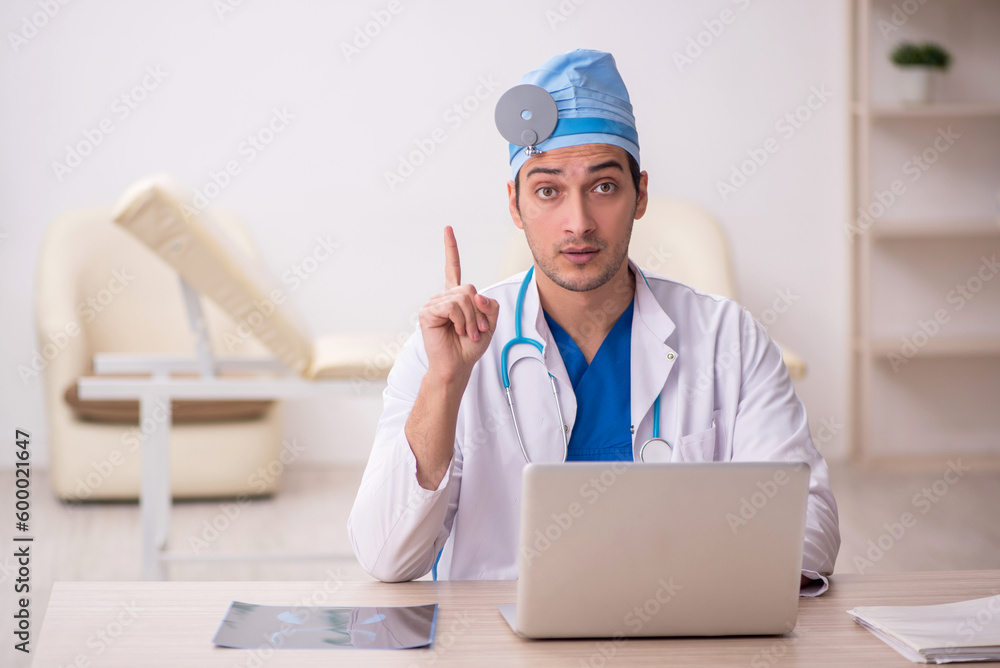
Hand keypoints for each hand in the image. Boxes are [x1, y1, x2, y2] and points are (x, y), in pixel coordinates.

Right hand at [418, 226, 499, 385]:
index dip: (450, 248)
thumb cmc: (470, 346)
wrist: (458, 366)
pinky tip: (457, 331)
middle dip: (479, 312)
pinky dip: (461, 321)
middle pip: (469, 289)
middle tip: (477, 329)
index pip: (452, 268)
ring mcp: (434, 304)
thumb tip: (477, 295)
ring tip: (468, 333)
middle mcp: (443, 297)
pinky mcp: (428, 313)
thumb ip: (490, 305)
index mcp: (455, 297)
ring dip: (471, 319)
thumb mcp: (490, 323)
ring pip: (463, 298)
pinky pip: (452, 307)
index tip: (447, 228)